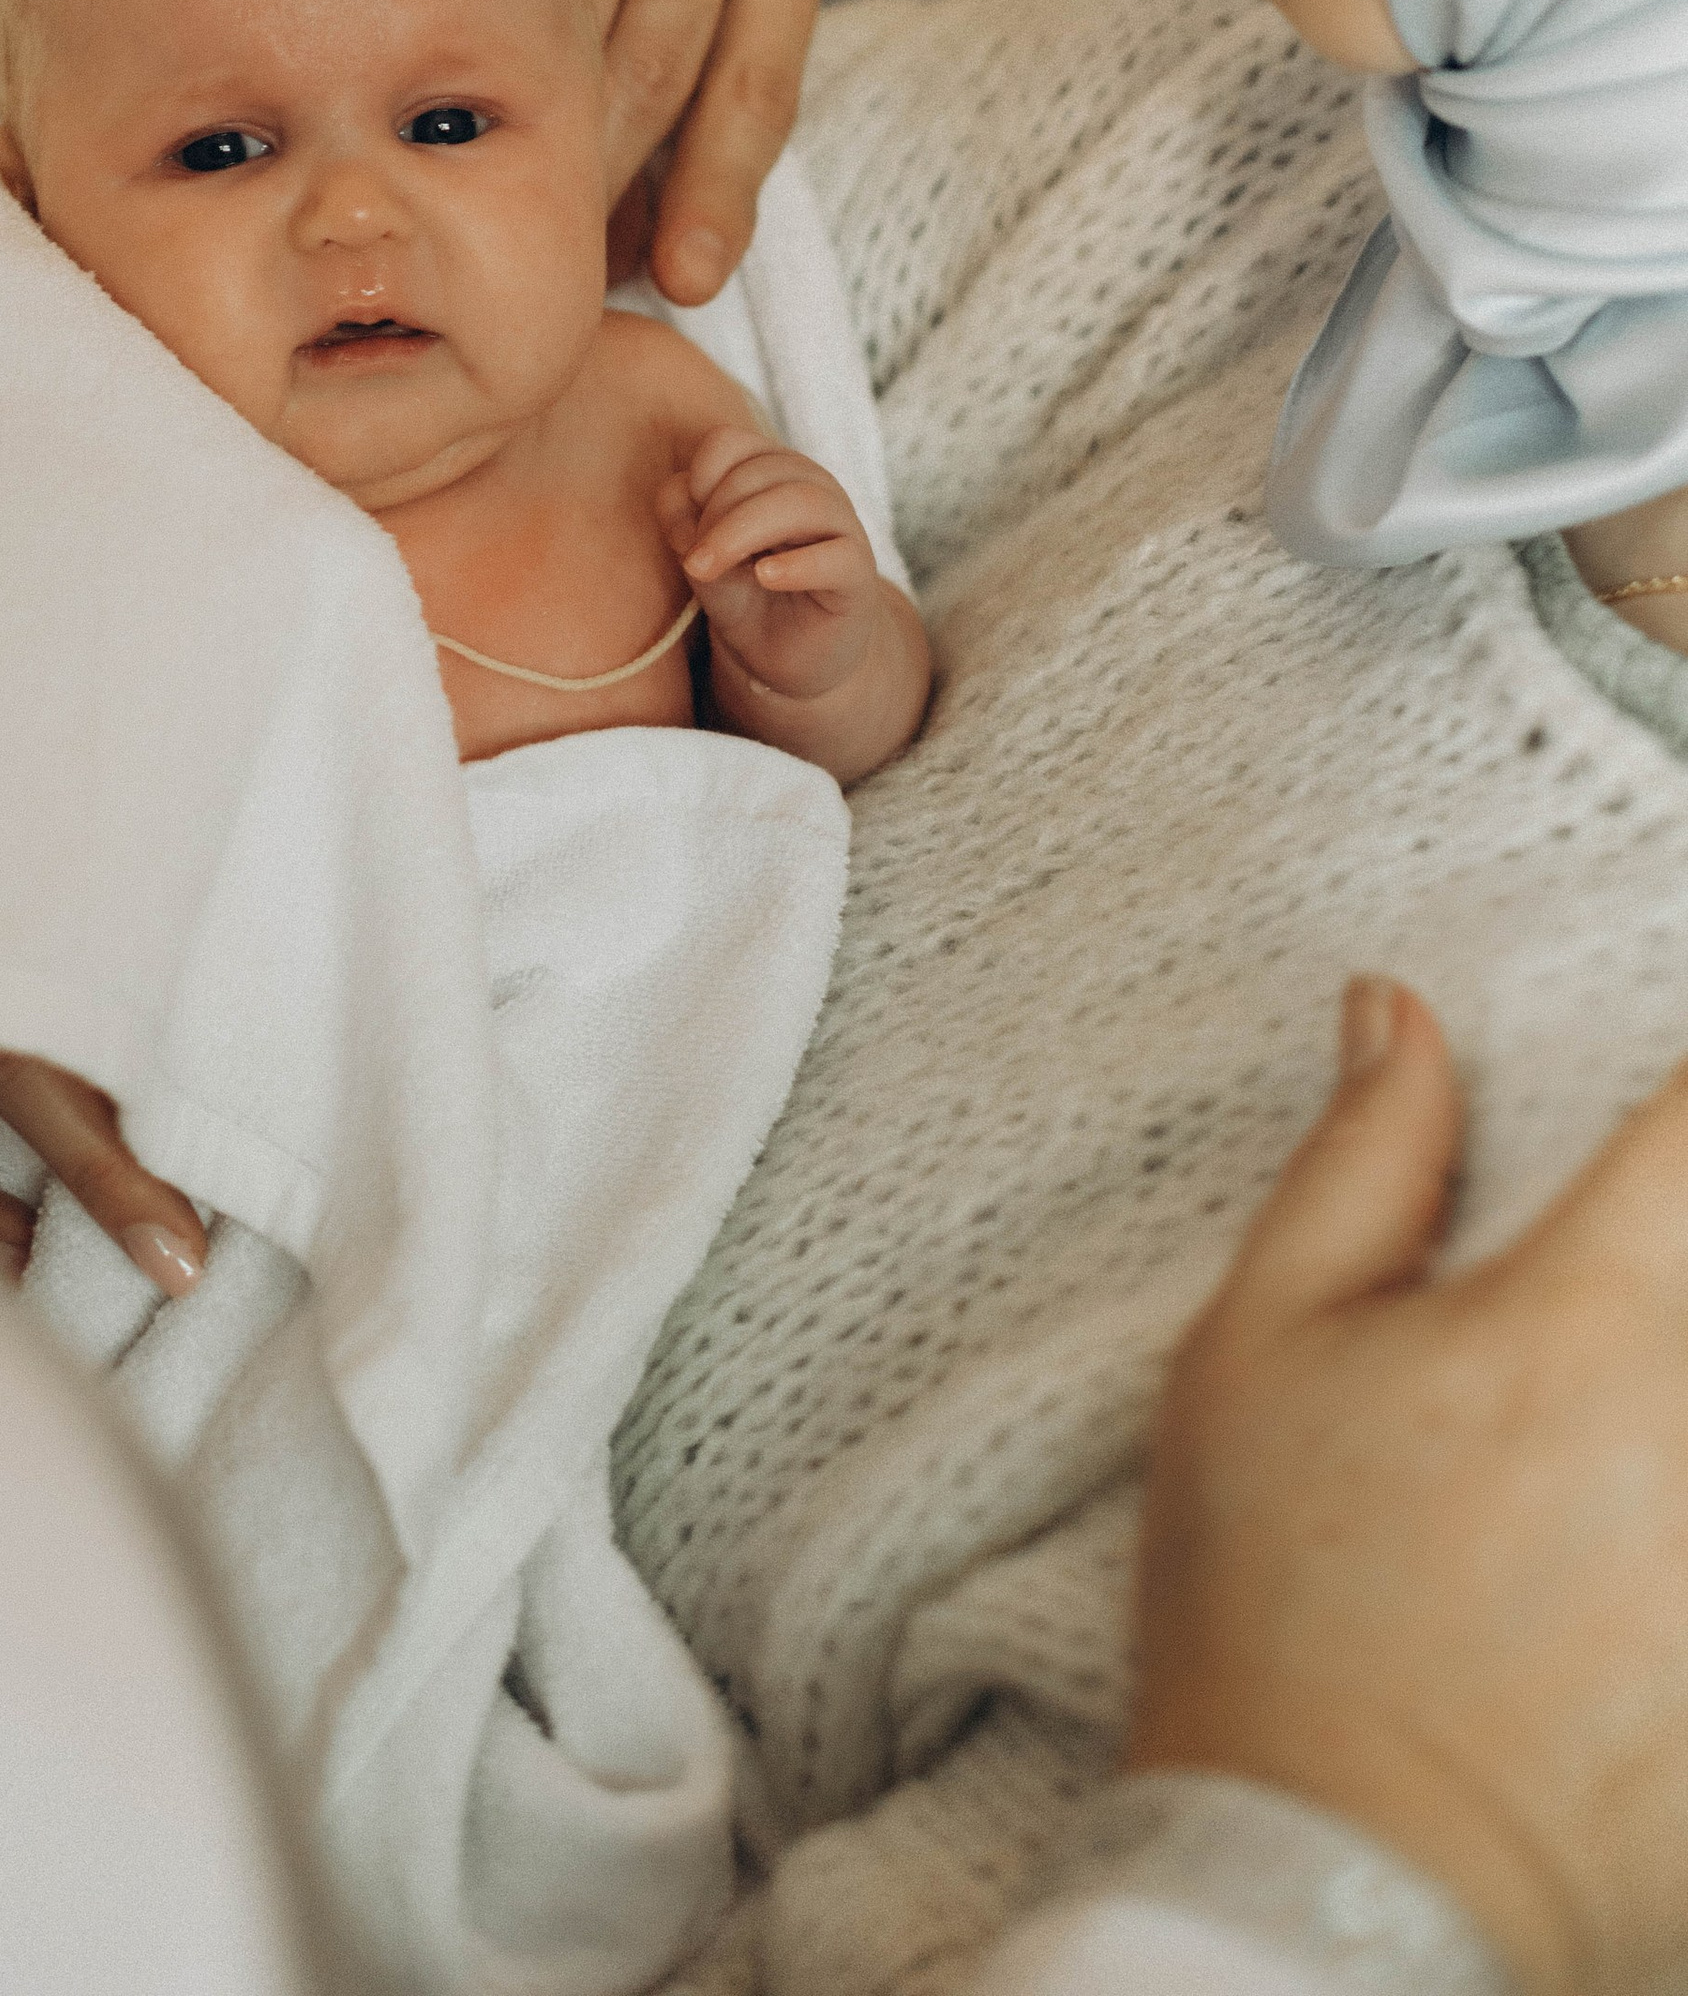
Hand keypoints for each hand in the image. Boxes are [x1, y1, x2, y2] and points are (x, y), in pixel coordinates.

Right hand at [297, 0, 841, 304]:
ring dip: (518, 117)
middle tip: (532, 260)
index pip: (757, 79)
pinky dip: (455, 27)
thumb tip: (644, 248)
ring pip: (572, 18)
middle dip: (596, 175)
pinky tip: (411, 79)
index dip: (717, 192)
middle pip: (659, 64)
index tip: (682, 283)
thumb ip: (672, 52)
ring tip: (463, 195)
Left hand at [660, 423, 927, 780]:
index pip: (728, 443)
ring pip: (800, 502)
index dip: (697, 480)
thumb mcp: (701, 561)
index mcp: (770, 472)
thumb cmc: (746, 598)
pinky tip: (765, 577)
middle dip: (714, 517)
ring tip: (711, 571)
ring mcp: (841, 527)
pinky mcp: (857, 573)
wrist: (789, 660)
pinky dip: (796, 564)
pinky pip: (836, 556)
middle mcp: (810, 487)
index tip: (687, 530)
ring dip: (742, 533)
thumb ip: (683, 524)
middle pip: (757, 473)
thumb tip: (681, 497)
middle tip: (695, 565)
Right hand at [1132, 978, 1687, 1995]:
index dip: (1685, 1093)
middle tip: (1591, 1338)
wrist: (1332, 1894)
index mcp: (1586, 1323)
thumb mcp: (1258, 1349)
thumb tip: (1400, 1010)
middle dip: (1673, 1266)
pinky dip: (1681, 1562)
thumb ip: (1360, 1162)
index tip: (1664, 1103)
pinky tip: (1636, 1549)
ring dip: (1669, 1412)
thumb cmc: (1274, 1606)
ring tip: (1595, 1458)